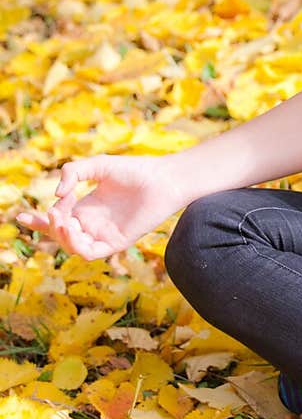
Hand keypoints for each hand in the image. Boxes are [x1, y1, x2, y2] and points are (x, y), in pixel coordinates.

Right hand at [15, 154, 186, 260]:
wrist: (164, 179)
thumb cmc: (134, 170)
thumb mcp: (97, 166)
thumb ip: (73, 172)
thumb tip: (57, 195)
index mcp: (86, 208)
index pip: (57, 221)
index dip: (38, 222)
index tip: (21, 216)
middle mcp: (93, 224)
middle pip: (61, 236)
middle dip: (48, 228)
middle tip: (52, 214)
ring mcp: (105, 235)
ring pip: (73, 247)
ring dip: (62, 237)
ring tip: (62, 220)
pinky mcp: (117, 242)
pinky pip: (92, 252)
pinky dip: (78, 245)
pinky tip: (73, 229)